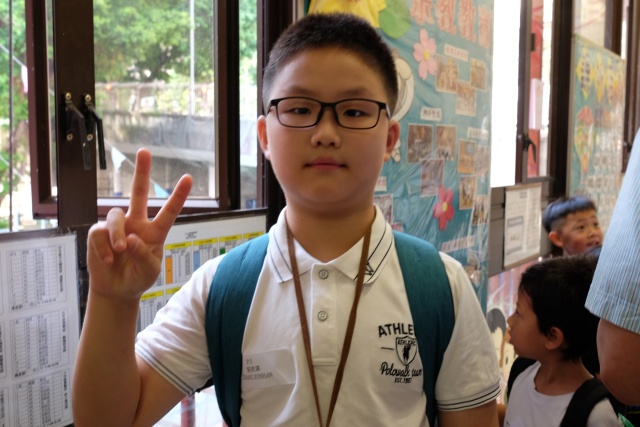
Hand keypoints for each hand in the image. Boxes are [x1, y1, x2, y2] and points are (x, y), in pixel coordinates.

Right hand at [87, 148, 192, 301]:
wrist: (116, 290)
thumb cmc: (137, 278)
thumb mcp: (148, 271)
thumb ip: (144, 255)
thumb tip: (131, 239)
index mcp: (155, 232)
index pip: (169, 211)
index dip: (178, 195)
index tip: (188, 178)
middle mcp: (137, 224)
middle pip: (138, 193)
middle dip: (141, 172)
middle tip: (144, 151)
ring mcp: (117, 227)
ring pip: (115, 215)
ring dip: (117, 235)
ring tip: (119, 252)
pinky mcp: (98, 233)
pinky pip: (99, 233)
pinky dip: (103, 249)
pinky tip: (108, 261)